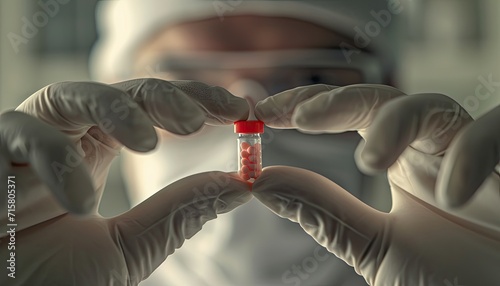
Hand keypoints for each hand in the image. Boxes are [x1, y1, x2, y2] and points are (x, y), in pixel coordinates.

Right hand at [0, 79, 248, 230]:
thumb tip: (238, 186)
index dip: (197, 103)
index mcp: (97, 151)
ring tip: (150, 145)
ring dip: (118, 111)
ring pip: (75, 93)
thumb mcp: (127, 250)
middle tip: (206, 119)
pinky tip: (83, 202)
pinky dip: (57, 160)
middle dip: (169, 97)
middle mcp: (67, 136)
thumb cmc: (49, 281)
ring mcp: (28, 139)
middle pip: (124, 90)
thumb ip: (177, 214)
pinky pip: (25, 131)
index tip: (239, 112)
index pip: (153, 110)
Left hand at [253, 84, 499, 284]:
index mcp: (401, 163)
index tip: (264, 112)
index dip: (308, 105)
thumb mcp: (374, 247)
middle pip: (384, 98)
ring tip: (368, 163)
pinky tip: (450, 194)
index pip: (351, 115)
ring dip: (398, 123)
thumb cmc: (446, 282)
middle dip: (340, 100)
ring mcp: (474, 155)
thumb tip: (264, 180)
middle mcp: (433, 150)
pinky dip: (473, 154)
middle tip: (299, 116)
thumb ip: (324, 212)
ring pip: (436, 106)